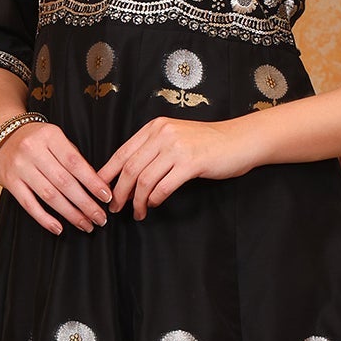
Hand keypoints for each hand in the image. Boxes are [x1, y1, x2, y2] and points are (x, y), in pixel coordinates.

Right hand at [0, 119, 112, 234]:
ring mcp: (20, 167)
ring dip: (70, 214)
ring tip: (86, 224)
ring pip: (50, 196)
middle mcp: (33, 150)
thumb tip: (96, 185)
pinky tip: (59, 228)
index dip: (93, 182)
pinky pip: (29, 204)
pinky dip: (45, 218)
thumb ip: (72, 157)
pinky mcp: (9, 182)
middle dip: (86, 203)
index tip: (106, 197)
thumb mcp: (54, 138)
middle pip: (64, 182)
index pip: (75, 162)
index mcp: (50, 136)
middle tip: (100, 218)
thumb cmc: (35, 139)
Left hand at [100, 117, 260, 219]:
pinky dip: (154, 199)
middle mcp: (163, 134)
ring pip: (144, 179)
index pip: (123, 152)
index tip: (100, 189)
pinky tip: (153, 205)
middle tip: (115, 207)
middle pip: (129, 168)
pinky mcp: (191, 163)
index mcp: (155, 128)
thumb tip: (130, 172)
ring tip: (136, 212)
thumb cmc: (208, 143)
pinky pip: (163, 186)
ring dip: (136, 200)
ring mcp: (177, 148)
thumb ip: (154, 149)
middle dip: (119, 192)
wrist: (240, 140)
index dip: (107, 173)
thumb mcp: (176, 137)